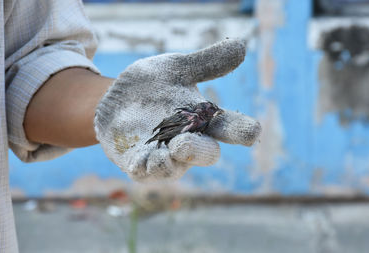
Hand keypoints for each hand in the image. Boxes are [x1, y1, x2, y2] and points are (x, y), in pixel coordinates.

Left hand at [94, 39, 260, 181]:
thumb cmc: (153, 87)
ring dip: (173, 162)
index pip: (229, 127)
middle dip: (201, 150)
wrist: (116, 100)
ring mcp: (164, 156)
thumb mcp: (176, 68)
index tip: (253, 131)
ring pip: (176, 167)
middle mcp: (188, 141)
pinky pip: (146, 172)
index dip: (242, 130)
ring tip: (169, 150)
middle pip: (206, 153)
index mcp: (202, 119)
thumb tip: (242, 45)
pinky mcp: (139, 164)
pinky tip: (141, 162)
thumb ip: (206, 63)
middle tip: (186, 141)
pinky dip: (146, 168)